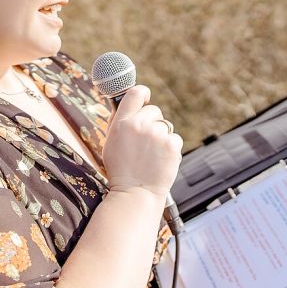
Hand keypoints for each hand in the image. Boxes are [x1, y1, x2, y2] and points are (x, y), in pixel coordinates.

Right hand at [101, 85, 182, 201]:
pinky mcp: (172, 145)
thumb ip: (120, 121)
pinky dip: (170, 148)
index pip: (135, 93)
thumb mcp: (111, 142)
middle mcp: (140, 125)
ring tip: (151, 156)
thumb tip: (130, 101)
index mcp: (122, 123)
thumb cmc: (121, 169)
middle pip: (154, 110)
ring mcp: (157, 135)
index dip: (143, 93)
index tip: (145, 98)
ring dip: (161, 137)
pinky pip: (175, 138)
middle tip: (145, 142)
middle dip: (152, 122)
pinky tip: (160, 161)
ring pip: (166, 126)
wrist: (135, 194)